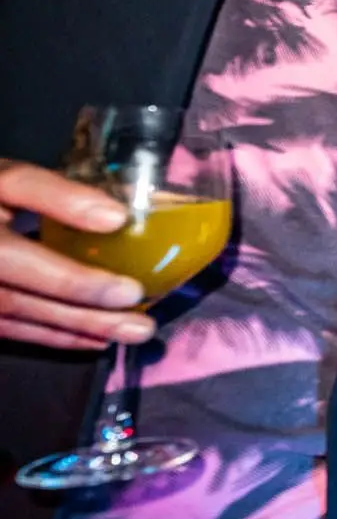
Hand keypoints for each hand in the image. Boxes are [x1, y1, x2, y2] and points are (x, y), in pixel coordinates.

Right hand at [0, 160, 151, 350]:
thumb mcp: (7, 180)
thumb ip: (55, 194)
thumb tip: (116, 217)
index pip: (21, 260)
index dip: (73, 279)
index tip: (129, 290)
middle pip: (21, 300)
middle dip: (83, 315)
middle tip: (141, 327)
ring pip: (16, 319)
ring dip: (74, 331)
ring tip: (129, 334)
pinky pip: (8, 328)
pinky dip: (52, 335)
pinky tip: (91, 338)